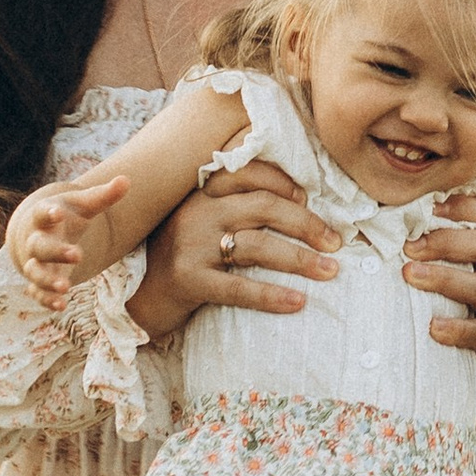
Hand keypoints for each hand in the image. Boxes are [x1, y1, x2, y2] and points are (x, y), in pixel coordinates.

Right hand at [10, 172, 126, 309]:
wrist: (42, 232)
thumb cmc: (65, 215)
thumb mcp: (83, 204)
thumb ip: (103, 195)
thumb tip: (127, 180)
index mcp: (44, 217)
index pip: (42, 213)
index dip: (48, 213)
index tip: (58, 213)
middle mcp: (35, 240)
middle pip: (39, 247)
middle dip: (56, 251)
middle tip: (77, 254)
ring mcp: (36, 262)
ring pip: (35, 272)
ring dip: (47, 280)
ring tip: (65, 287)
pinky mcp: (39, 281)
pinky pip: (37, 292)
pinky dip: (46, 300)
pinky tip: (61, 305)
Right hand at [133, 158, 339, 340]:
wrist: (139, 300)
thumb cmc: (183, 258)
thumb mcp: (200, 221)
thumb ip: (234, 204)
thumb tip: (299, 196)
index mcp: (201, 193)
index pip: (250, 172)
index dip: (285, 182)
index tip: (309, 199)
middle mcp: (196, 213)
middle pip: (264, 207)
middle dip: (307, 223)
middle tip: (336, 242)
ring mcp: (190, 247)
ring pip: (258, 246)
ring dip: (301, 259)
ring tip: (330, 271)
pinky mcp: (188, 281)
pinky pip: (238, 288)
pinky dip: (272, 296)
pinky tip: (298, 302)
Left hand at [406, 193, 475, 392]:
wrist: (463, 358)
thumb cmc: (443, 302)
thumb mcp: (439, 269)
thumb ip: (422, 246)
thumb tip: (376, 221)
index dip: (466, 207)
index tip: (431, 206)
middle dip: (447, 241)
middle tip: (408, 247)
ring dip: (444, 278)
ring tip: (409, 276)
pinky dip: (456, 329)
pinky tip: (432, 326)